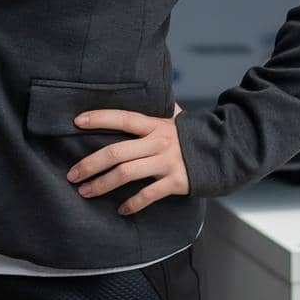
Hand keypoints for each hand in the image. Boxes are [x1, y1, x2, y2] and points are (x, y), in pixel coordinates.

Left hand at [65, 101, 187, 214]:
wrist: (228, 152)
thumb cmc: (195, 136)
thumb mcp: (178, 119)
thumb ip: (162, 109)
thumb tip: (156, 89)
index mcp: (155, 125)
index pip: (122, 118)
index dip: (99, 118)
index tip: (76, 121)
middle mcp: (158, 142)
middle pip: (116, 152)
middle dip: (89, 164)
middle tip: (71, 174)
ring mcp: (167, 163)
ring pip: (127, 174)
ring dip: (102, 184)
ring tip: (85, 192)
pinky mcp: (177, 182)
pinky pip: (149, 194)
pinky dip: (133, 204)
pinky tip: (120, 210)